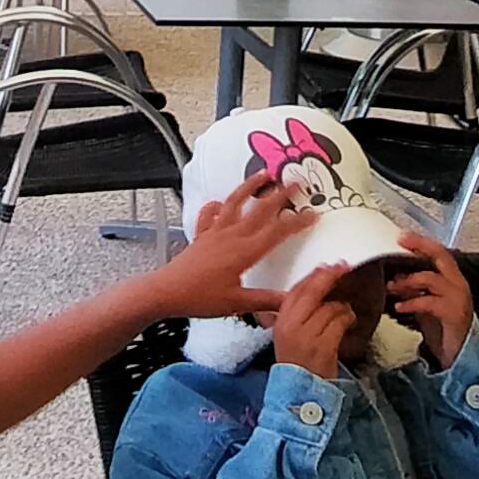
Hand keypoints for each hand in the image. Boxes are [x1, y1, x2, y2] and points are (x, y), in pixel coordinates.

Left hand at [153, 170, 317, 319]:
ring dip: (250, 187)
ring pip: (235, 203)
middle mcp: (231, 236)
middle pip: (259, 210)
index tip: (313, 213)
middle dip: (280, 194)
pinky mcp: (201, 235)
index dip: (297, 222)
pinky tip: (222, 200)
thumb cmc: (200, 298)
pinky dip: (217, 204)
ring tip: (263, 174)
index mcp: (244, 252)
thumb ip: (266, 301)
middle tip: (296, 181)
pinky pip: (210, 214)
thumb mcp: (237, 303)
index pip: (277, 232)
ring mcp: (215, 232)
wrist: (165, 292)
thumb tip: (292, 301)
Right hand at [268, 259, 355, 380]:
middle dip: (330, 277)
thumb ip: (297, 312)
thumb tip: (317, 284)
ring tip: (344, 313)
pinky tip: (349, 322)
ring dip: (342, 307)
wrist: (299, 392)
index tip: (327, 266)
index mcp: (280, 321)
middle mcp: (291, 325)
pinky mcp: (324, 346)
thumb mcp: (288, 334)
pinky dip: (348, 319)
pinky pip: (341, 322)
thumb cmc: (297, 361)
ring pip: (331, 306)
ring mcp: (308, 336)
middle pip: (313, 292)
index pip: (297, 290)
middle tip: (343, 267)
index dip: (314, 275)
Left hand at [385, 235, 473, 369]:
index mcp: (452, 279)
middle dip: (420, 247)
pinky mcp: (453, 314)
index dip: (422, 243)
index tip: (403, 236)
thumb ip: (415, 288)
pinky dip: (412, 302)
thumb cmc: (443, 328)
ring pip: (432, 278)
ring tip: (391, 286)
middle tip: (400, 244)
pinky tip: (400, 307)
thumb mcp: (427, 302)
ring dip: (408, 280)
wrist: (459, 353)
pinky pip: (430, 302)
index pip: (439, 252)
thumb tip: (394, 276)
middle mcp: (458, 285)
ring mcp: (458, 299)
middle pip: (441, 256)